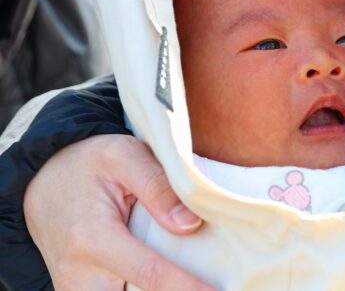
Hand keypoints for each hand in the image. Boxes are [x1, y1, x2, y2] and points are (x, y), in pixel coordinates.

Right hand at [24, 134, 216, 290]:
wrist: (43, 180)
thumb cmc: (88, 164)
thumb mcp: (122, 155)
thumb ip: (158, 186)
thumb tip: (190, 225)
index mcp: (93, 238)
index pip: (150, 274)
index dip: (188, 288)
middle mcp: (80, 274)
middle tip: (212, 286)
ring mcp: (75, 289)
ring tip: (192, 281)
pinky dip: (141, 290)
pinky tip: (170, 281)